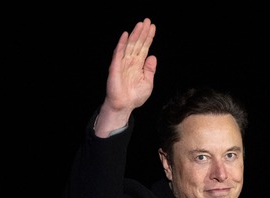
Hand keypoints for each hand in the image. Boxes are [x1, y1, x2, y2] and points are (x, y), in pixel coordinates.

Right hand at [95, 18, 156, 135]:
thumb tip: (153, 56)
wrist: (124, 105)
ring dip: (135, 34)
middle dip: (142, 32)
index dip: (148, 37)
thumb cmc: (134, 96)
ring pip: (129, 45)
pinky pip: (118, 53)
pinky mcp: (116, 66)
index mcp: (138, 65)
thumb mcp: (148, 82)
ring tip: (140, 24)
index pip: (144, 48)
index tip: (152, 27)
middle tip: (147, 21)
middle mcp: (131, 61)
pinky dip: (121, 43)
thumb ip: (150, 69)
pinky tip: (125, 35)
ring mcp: (123, 63)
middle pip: (137, 43)